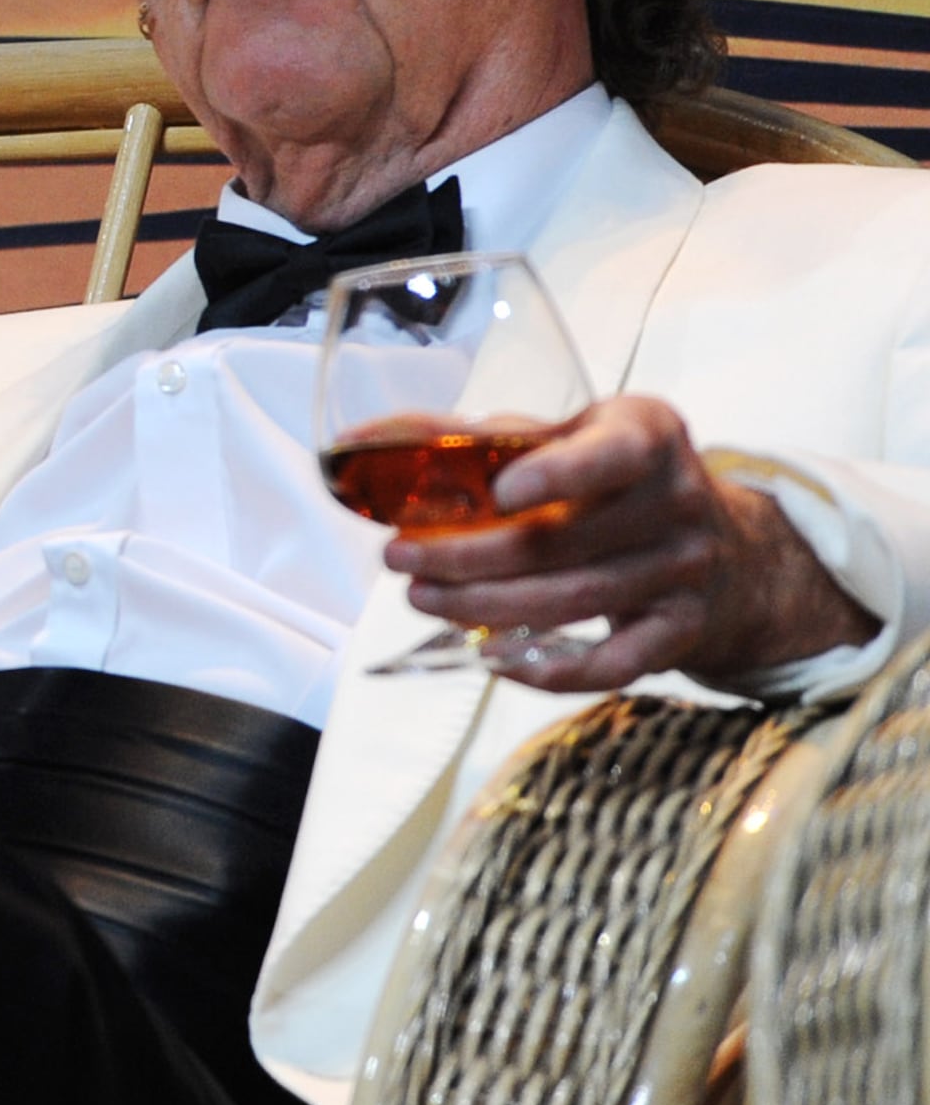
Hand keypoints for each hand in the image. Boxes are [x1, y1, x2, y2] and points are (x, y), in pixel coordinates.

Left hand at [381, 394, 877, 691]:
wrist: (733, 552)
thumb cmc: (618, 482)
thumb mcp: (571, 436)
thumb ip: (481, 438)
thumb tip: (369, 439)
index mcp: (647, 437)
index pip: (611, 455)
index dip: (558, 474)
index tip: (499, 491)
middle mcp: (678, 503)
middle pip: (562, 542)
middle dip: (468, 555)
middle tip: (400, 557)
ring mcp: (685, 573)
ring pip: (573, 603)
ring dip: (485, 607)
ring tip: (420, 597)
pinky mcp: (680, 633)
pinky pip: (608, 664)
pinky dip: (543, 668)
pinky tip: (487, 656)